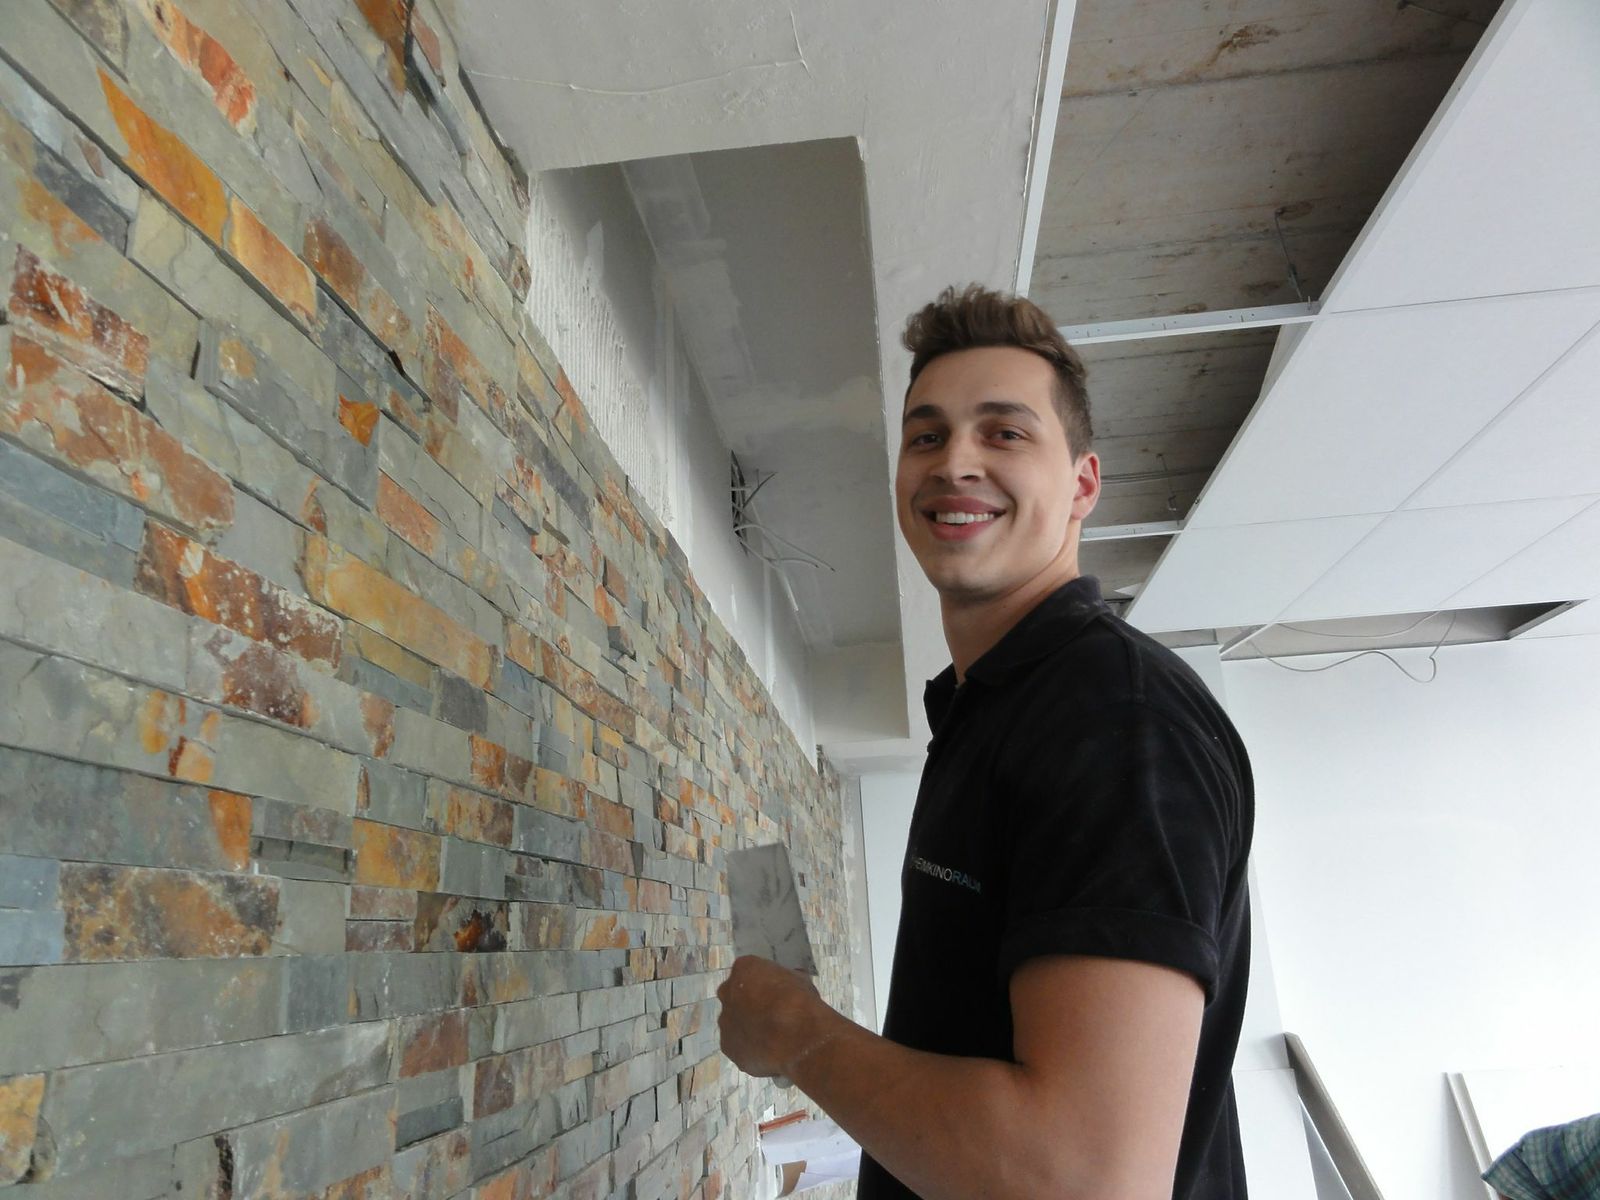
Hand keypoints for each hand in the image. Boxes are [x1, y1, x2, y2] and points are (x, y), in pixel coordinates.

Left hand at [717, 955, 832, 1078]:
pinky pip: (737, 1044)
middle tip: (769, 1011)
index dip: (763, 982)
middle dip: (748, 1001)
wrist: (797, 1038)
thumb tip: (788, 988)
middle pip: (734, 994)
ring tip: (770, 1036)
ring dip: (747, 1025)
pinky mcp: (728, 1047)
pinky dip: (748, 1047)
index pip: (748, 971)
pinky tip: (767, 1052)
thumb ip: (785, 983)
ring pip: (733, 1021)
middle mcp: (727, 992)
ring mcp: (725, 1021)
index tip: (775, 991)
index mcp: (744, 969)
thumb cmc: (801, 1003)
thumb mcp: (801, 981)